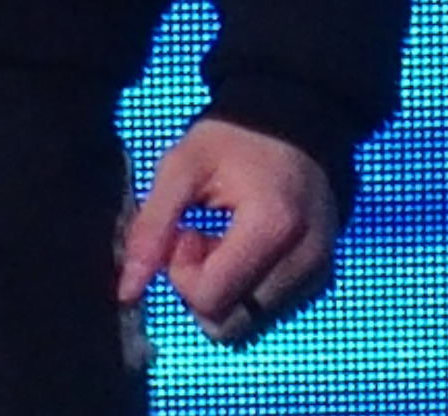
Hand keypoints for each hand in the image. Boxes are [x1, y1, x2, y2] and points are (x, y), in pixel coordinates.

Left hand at [115, 114, 342, 350]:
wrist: (295, 122)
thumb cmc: (234, 138)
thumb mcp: (182, 166)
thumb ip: (152, 227)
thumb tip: (127, 291)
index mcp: (272, 226)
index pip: (211, 298)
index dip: (182, 273)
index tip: (185, 231)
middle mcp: (304, 260)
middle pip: (230, 324)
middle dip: (201, 290)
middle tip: (201, 240)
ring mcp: (317, 274)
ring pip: (249, 326)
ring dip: (224, 293)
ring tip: (223, 243)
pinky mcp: (320, 280)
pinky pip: (269, 313)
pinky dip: (246, 292)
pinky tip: (243, 249)